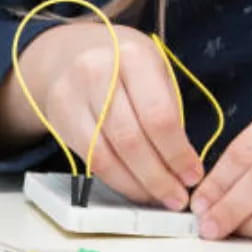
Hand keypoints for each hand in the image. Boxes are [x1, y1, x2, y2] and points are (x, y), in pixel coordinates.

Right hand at [33, 22, 203, 208]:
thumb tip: (184, 166)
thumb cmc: (124, 65)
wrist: (70, 53)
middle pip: (130, 139)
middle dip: (158, 176)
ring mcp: (71, 95)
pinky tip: (134, 187)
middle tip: (178, 197)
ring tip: (159, 198)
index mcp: (132, 56)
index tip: (193, 175)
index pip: (158, 115)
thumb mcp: (153, 70)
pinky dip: (115, 180)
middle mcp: (97, 72)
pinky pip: (89, 159)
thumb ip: (168, 110)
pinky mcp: (58, 117)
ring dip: (137, 185)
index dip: (177, 153)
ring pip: (106, 155)